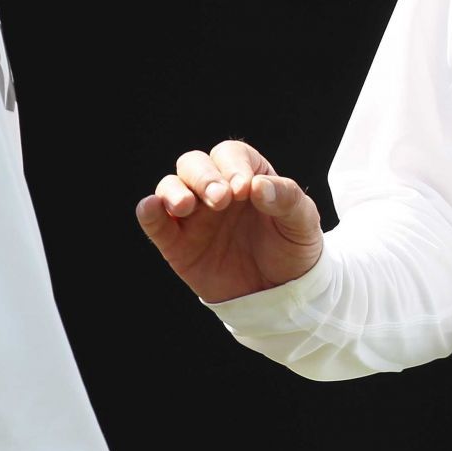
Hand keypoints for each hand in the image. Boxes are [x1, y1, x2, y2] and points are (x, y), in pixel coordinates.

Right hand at [135, 140, 322, 303]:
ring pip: (170, 186)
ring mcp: (193, 216)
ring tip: (187, 206)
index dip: (233, 166)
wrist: (282, 295)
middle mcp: (215, 189)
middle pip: (194, 164)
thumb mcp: (303, 222)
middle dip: (203, 177)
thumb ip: (287, 199)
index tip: (244, 189)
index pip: (230, 155)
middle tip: (220, 200)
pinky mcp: (176, 243)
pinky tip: (151, 208)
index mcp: (246, 176)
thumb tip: (258, 186)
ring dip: (174, 191)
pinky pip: (155, 222)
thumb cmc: (292, 248)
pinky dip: (148, 212)